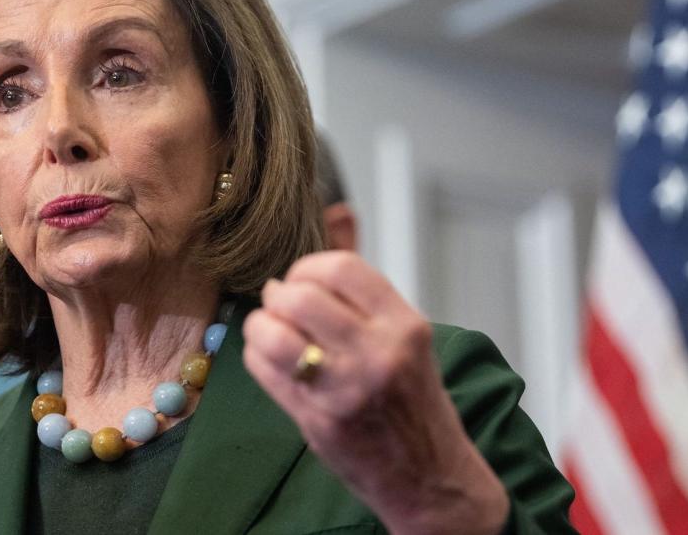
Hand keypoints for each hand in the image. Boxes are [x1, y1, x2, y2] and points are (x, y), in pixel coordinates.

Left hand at [243, 251, 509, 534]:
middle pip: (301, 296)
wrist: (430, 476)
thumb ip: (363, 282)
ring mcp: (345, 389)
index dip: (308, 266)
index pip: (340, 268)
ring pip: (274, 332)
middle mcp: (378, 354)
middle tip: (281, 303)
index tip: (303, 279)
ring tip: (271, 329)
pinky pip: (264, 370)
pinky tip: (271, 359)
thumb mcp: (404, 335)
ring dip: (262, 325)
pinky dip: (257, 356)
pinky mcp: (318, 419)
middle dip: (280, 294)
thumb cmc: (414, 401)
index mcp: (404, 326)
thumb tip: (338, 213)